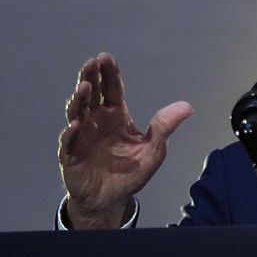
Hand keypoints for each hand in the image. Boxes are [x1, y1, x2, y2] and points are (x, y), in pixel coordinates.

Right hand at [58, 52, 192, 228]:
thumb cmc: (130, 172)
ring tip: (84, 87)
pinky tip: (77, 125)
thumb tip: (187, 107)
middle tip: (91, 63)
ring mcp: (81, 136)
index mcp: (115, 116)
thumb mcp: (153, 150)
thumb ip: (164, 127)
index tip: (106, 57)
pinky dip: (72, 133)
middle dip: (90, 77)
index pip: (111, 89)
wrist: (111, 199)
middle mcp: (96, 121)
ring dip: (80, 99)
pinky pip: (69, 142)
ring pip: (77, 112)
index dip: (108, 73)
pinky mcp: (71, 154)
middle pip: (91, 94)